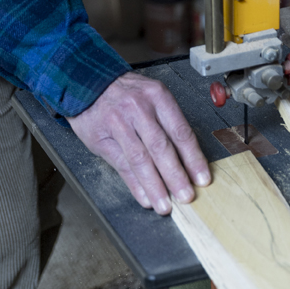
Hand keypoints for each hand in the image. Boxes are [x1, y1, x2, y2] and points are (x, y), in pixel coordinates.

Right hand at [67, 72, 209, 213]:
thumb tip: (188, 159)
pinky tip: (145, 198)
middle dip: (176, 176)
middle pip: (161, 148)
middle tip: (186, 196)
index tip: (202, 178)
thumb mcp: (151, 97)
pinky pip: (121, 165)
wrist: (87, 83)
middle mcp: (139, 109)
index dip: (193, 158)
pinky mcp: (101, 138)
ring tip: (165, 205)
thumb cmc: (125, 93)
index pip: (180, 132)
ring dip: (155, 186)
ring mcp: (118, 123)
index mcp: (157, 97)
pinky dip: (135, 185)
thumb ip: (168, 123)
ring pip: (141, 159)